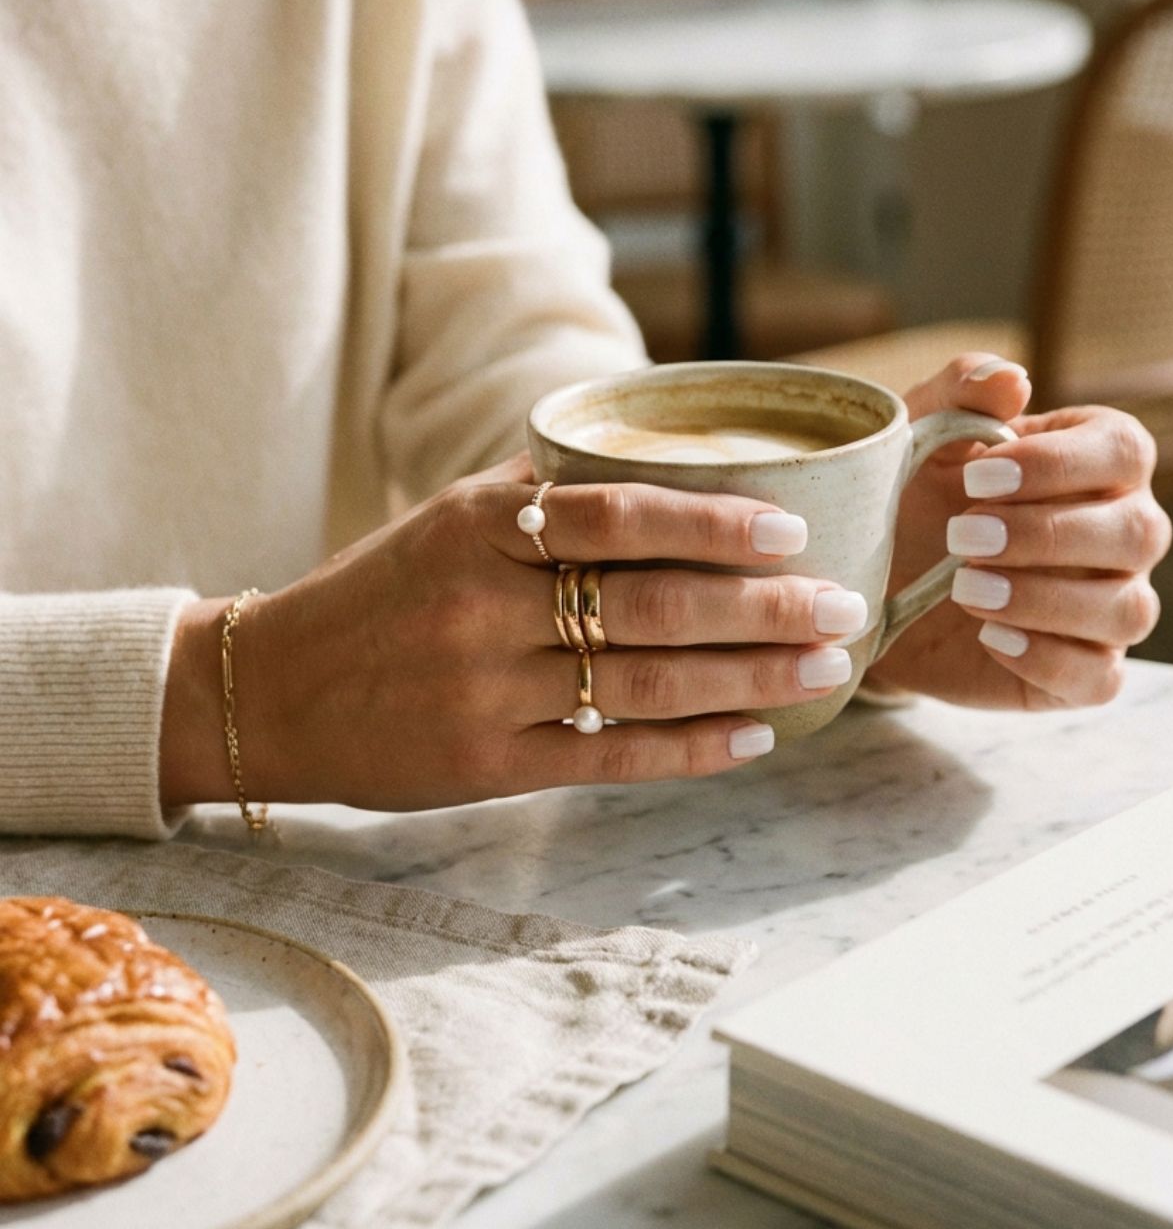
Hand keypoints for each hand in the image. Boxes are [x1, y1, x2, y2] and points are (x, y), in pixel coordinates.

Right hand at [161, 459, 870, 810]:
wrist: (275, 689)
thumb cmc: (382, 592)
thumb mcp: (447, 518)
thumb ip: (543, 493)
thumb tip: (664, 463)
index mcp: (480, 528)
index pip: (615, 515)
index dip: (710, 523)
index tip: (789, 528)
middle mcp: (484, 606)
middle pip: (650, 607)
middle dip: (761, 608)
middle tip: (842, 605)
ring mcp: (487, 692)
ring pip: (643, 686)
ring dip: (747, 679)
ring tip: (824, 668)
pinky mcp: (487, 765)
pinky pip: (609, 757)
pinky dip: (689, 749)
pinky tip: (753, 737)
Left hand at [865, 356, 1171, 707]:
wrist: (877, 583)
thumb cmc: (915, 495)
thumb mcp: (919, 436)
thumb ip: (959, 394)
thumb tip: (1009, 378)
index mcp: (1097, 459)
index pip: (1123, 450)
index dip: (1057, 465)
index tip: (977, 479)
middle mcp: (1122, 531)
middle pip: (1137, 532)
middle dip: (1046, 534)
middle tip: (961, 536)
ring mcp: (1109, 604)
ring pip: (1126, 608)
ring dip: (1045, 599)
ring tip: (965, 588)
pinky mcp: (1082, 670)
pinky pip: (1100, 677)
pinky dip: (1048, 659)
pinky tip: (990, 637)